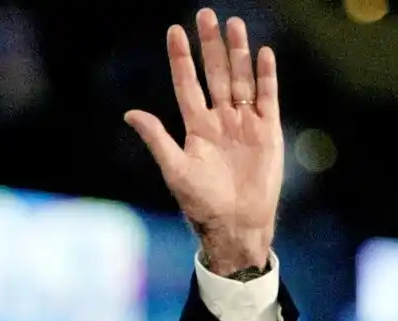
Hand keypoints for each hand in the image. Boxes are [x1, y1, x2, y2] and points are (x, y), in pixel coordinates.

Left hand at [124, 8, 283, 274]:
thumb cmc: (200, 202)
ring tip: (234, 25)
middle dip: (210, 45)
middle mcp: (219, 120)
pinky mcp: (267, 131)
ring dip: (237, 53)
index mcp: (195, 127)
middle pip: (214, 74)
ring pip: (240, 79)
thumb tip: (129, 113)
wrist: (235, 223)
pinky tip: (263, 54)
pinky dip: (266, 76)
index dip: (181, 58)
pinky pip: (267, 97)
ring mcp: (244, 123)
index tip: (174, 31)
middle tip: (206, 14)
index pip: (186, 83)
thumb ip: (156, 138)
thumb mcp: (174, 168)